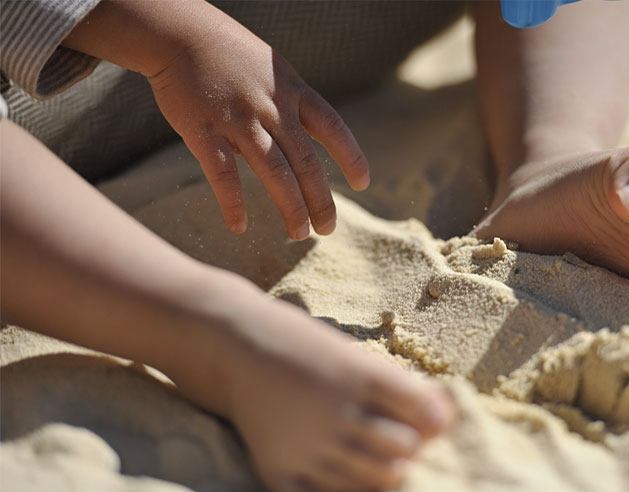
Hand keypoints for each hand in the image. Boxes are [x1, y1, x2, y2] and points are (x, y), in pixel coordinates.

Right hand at [145, 9, 368, 236]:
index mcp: (292, 91)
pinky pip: (224, 175)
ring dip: (291, 208)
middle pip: (306, 162)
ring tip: (299, 234)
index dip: (351, 157)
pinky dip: (233, 204)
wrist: (177, 31)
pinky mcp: (204, 131)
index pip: (333, 128)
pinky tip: (239, 227)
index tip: (362, 183)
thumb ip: (286, 106)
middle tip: (327, 229)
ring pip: (274, 173)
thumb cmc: (226, 52)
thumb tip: (293, 150)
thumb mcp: (271, 69)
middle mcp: (272, 108)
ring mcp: (239, 120)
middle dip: (321, 200)